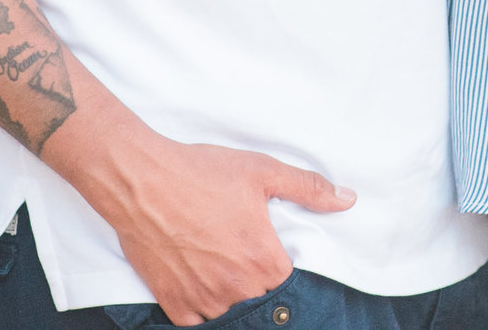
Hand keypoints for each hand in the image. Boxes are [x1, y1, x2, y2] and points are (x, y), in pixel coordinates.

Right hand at [82, 130, 355, 325]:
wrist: (140, 180)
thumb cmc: (200, 173)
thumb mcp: (261, 171)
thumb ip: (309, 189)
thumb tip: (347, 200)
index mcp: (263, 262)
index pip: (288, 282)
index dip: (277, 263)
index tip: (264, 246)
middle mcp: (236, 289)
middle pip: (258, 298)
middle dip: (252, 277)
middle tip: (233, 246)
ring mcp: (203, 300)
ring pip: (228, 311)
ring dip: (227, 292)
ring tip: (213, 258)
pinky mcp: (173, 304)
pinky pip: (196, 320)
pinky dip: (199, 304)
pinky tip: (195, 275)